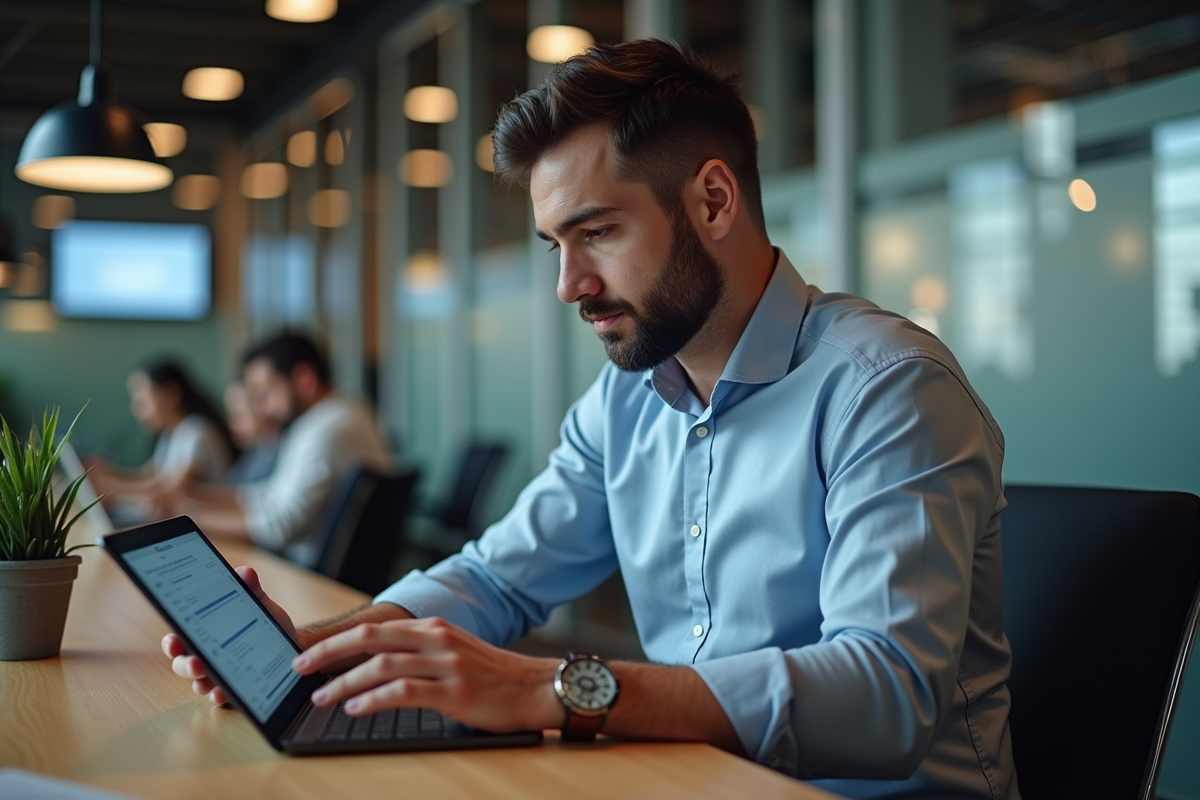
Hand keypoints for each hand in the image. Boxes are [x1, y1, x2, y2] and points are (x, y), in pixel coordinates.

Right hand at [161, 566, 301, 705]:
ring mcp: (218, 674)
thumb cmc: (267, 625)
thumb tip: (245, 573)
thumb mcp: (261, 606)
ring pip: (199, 682)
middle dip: (184, 664)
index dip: (172, 642)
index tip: (173, 641)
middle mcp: (207, 656)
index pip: (181, 639)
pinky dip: (219, 694)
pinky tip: (222, 692)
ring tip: (206, 679)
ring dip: (199, 681)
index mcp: (206, 634)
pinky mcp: (234, 688)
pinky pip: (221, 694)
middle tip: (194, 662)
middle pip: (183, 663)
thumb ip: (251, 591)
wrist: (294, 646)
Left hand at [294, 617, 562, 732]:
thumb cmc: (493, 676)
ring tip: (322, 697)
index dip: (336, 640)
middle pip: (370, 637)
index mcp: (433, 628)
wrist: (536, 688)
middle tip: (300, 668)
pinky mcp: (455, 691)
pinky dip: (374, 699)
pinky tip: (356, 709)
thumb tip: (374, 667)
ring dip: (345, 682)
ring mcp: (446, 664)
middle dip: (329, 653)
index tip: (308, 654)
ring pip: (383, 665)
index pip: (374, 628)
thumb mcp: (454, 652)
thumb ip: (420, 653)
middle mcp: (437, 639)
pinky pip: (405, 691)